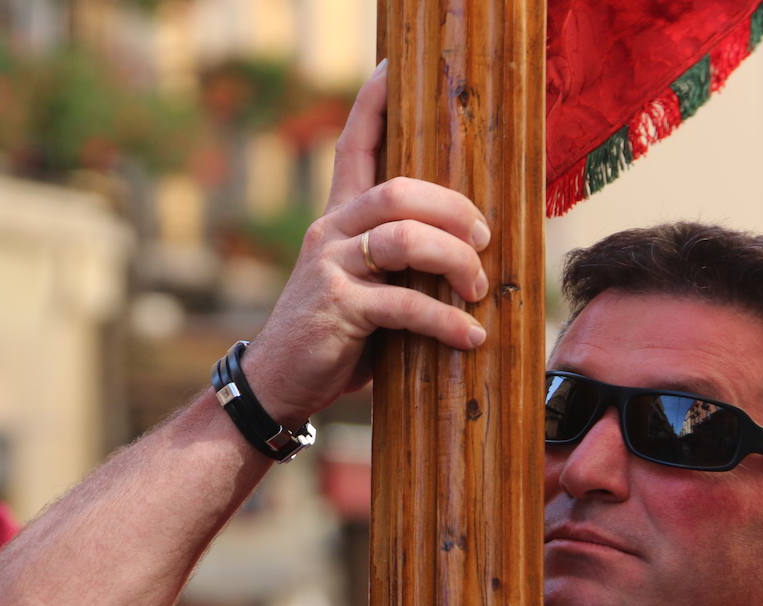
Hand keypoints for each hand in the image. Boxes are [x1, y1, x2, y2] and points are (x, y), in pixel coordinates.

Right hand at [241, 60, 491, 424]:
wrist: (278, 382)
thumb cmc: (334, 337)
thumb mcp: (364, 289)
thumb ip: (399, 265)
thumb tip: (469, 259)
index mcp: (337, 220)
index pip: (352, 147)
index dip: (372, 104)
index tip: (393, 67)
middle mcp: (330, 232)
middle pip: (400, 190)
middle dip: (455, 209)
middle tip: (484, 240)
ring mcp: (332, 268)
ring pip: (405, 237)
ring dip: (456, 261)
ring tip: (478, 289)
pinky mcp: (339, 308)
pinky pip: (404, 303)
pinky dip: (446, 320)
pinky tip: (469, 337)